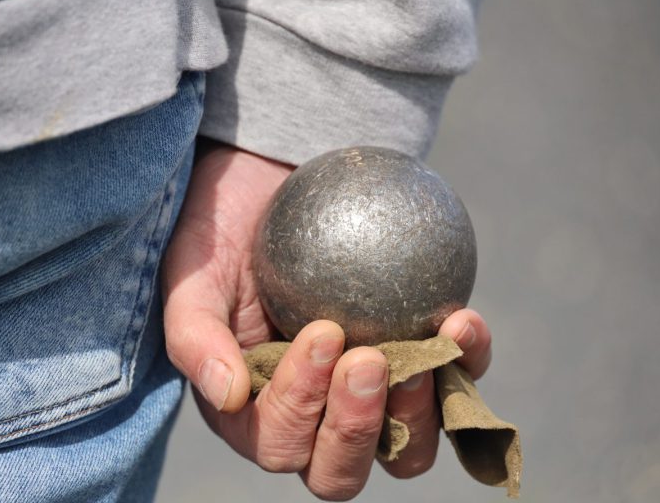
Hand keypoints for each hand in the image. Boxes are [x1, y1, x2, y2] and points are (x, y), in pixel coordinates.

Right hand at [162, 142, 491, 498]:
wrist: (274, 189)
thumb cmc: (222, 236)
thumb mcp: (192, 276)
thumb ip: (194, 336)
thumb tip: (228, 395)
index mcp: (254, 413)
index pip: (279, 442)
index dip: (302, 406)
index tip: (323, 332)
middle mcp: (312, 417)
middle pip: (341, 471)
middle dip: (358, 427)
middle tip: (369, 361)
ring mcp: (369, 396)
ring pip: (405, 449)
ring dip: (421, 416)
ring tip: (425, 354)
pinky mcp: (414, 360)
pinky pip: (452, 383)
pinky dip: (467, 362)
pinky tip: (462, 322)